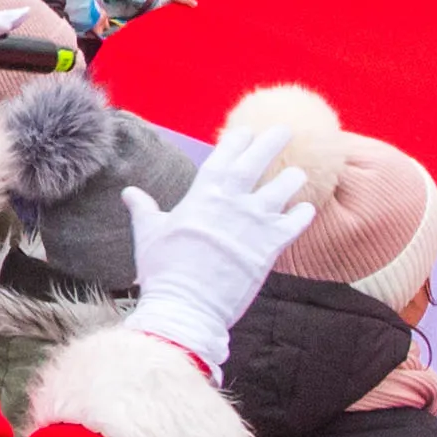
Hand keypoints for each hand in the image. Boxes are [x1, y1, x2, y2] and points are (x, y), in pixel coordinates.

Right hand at [120, 105, 324, 371]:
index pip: (224, 156)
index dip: (237, 140)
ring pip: (284, 189)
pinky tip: (306, 210)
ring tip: (299, 174)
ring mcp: (255, 222)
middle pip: (257, 162)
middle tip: (285, 130)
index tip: (246, 130)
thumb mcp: (148, 235)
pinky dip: (303, 215)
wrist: (187, 307)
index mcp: (203, 195)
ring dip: (293, 179)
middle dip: (272, 141)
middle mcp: (233, 202)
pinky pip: (295, 223)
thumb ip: (144, 209)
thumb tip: (129, 193)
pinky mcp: (271, 246)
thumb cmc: (163, 272)